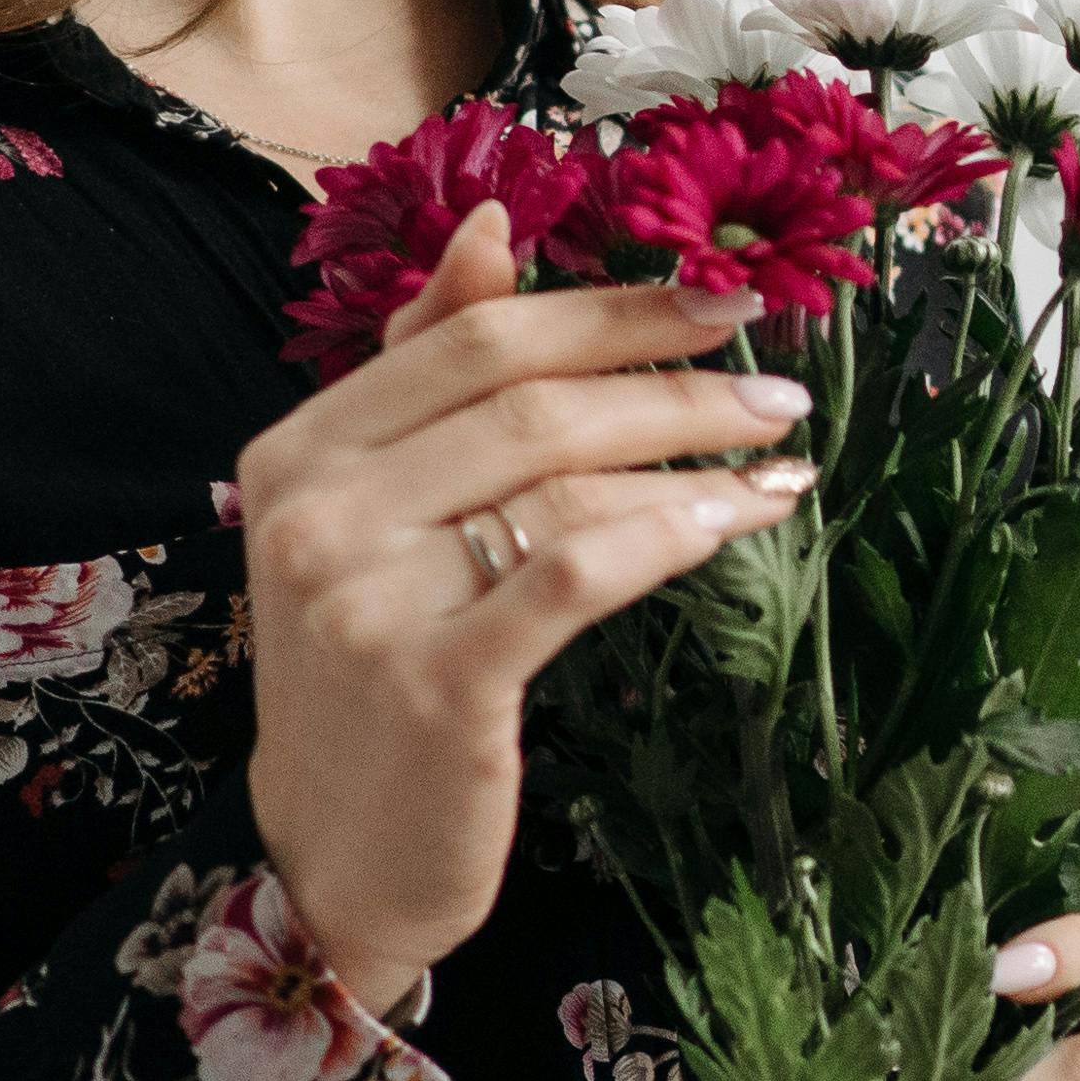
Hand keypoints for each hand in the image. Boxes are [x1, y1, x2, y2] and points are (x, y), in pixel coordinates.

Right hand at [233, 202, 814, 1020]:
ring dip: (692, 460)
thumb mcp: (374, 515)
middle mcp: (315, 513)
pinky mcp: (436, 683)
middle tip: (775, 386)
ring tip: (779, 462)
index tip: (721, 299)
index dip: (608, 308)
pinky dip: (667, 535)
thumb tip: (490, 227)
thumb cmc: (375, 672)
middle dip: (671, 382)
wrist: (332, 854)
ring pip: (563, 482)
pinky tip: (731, 522)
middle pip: (528, 401)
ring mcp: (367, 599)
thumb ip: (426, 375)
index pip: (472, 337)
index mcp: (299, 451)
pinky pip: (576, 574)